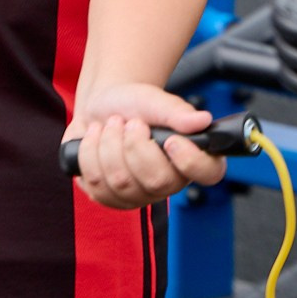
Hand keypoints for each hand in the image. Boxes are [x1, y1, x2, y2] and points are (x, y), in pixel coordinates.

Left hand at [64, 82, 225, 209]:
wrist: (99, 107)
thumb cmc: (133, 105)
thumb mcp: (153, 100)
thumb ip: (175, 111)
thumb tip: (202, 120)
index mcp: (189, 158)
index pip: (207, 173)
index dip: (190, 160)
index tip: (171, 140)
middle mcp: (168, 183)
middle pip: (156, 180)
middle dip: (133, 142)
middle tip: (128, 122)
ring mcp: (137, 195)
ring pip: (121, 181)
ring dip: (108, 142)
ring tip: (111, 126)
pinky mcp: (108, 197)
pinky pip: (95, 181)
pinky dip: (89, 150)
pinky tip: (95, 138)